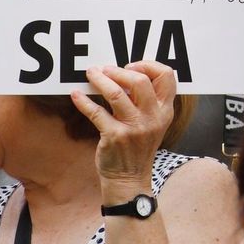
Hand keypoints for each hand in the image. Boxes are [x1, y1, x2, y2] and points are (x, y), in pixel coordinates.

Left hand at [73, 61, 176, 198]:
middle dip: (119, 70)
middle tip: (106, 69)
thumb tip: (127, 74)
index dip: (148, 65)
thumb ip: (148, 101)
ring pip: (117, 93)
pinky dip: (83, 101)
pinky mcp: (114, 136)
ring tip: (92, 73)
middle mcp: (153, 117)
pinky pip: (96, 112)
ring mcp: (134, 127)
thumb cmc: (138, 147)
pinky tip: (76, 95)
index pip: (167, 76)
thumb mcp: (154, 123)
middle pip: (140, 81)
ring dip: (101, 80)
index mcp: (165, 111)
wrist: (129, 179)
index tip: (131, 65)